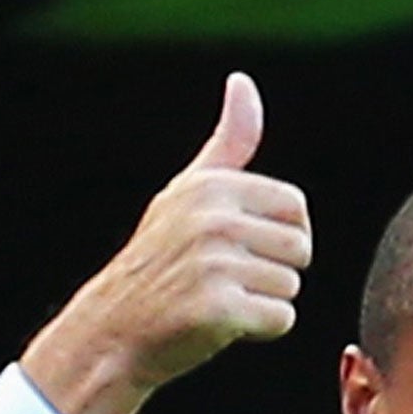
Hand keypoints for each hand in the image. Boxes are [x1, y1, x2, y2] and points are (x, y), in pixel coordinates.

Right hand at [20, 71, 312, 413]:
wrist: (112, 331)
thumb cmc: (159, 262)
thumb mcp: (187, 193)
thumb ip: (228, 143)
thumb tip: (243, 81)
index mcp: (213, 187)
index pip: (296, 208)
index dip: (277, 235)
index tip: (239, 248)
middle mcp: (214, 220)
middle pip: (300, 249)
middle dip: (273, 272)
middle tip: (225, 281)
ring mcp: (214, 265)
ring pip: (291, 287)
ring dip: (263, 303)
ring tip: (217, 301)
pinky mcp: (217, 310)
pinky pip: (280, 320)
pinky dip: (257, 331)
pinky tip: (218, 326)